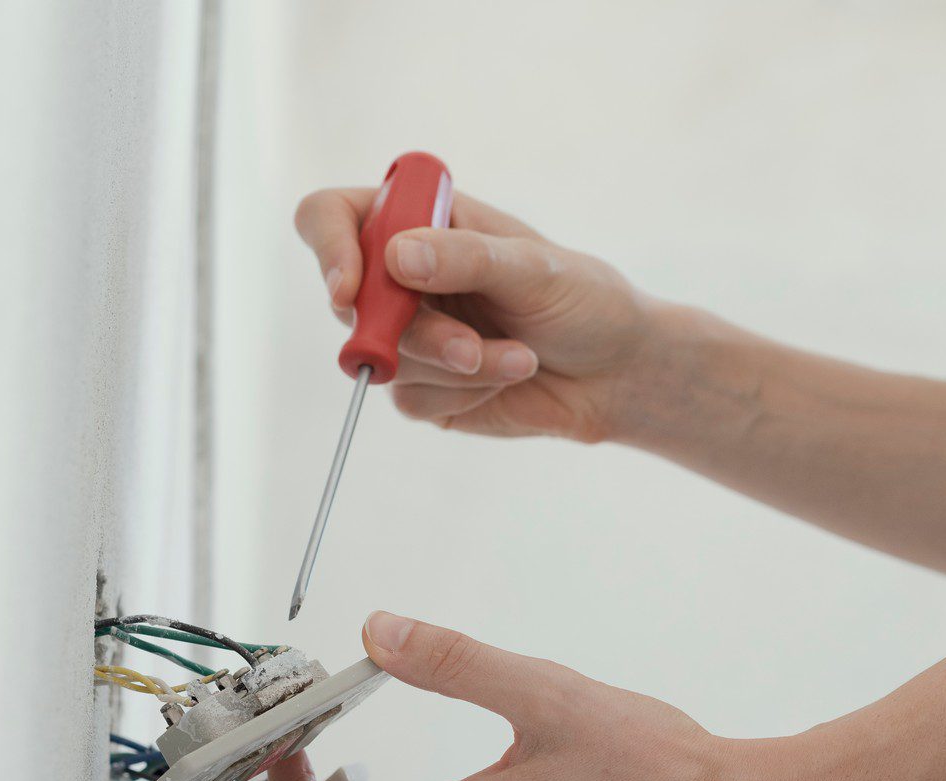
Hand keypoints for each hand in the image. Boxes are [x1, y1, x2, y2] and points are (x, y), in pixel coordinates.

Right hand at [295, 187, 658, 442]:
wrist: (616, 373)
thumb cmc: (584, 302)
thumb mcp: (535, 270)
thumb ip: (468, 259)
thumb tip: (396, 258)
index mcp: (420, 220)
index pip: (331, 216)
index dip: (328, 248)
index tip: (351, 289)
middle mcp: (400, 274)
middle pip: (350, 300)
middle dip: (416, 332)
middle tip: (471, 349)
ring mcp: (407, 333)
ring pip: (385, 358)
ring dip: (458, 366)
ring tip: (519, 357)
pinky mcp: (423, 387)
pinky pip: (412, 399)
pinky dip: (465, 393)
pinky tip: (510, 376)